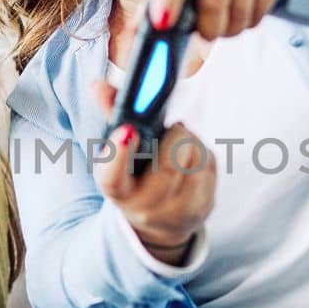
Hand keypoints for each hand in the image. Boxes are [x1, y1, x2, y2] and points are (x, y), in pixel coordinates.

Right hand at [92, 79, 214, 262]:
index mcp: (118, 192)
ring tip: (179, 147)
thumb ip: (112, 116)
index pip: (113, 177)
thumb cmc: (137, 178)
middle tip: (173, 128)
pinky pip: (209, 165)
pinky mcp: (205, 206)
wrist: (160, 223)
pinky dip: (202, 153)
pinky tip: (192, 160)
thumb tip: (98, 85)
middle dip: (175, 137)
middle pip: (169, 164)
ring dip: (191, 142)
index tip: (128, 129)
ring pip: (194, 158)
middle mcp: (146, 208)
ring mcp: (178, 212)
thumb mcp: (120, 154)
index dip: (119, 153)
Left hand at [149, 0, 293, 39]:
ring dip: (230, 28)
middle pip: (214, 0)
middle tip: (207, 34)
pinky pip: (258, 15)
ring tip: (226, 19)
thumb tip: (136, 33)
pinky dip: (248, 23)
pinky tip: (245, 8)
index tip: (162, 24)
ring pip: (238, 14)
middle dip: (209, 28)